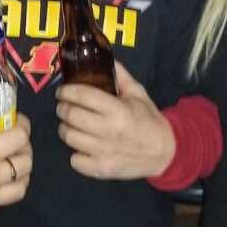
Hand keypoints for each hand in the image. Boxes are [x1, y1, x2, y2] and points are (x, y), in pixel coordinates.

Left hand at [55, 60, 175, 180]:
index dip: (67, 91)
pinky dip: (75, 152)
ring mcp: (103, 153)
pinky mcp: (101, 169)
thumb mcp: (138, 93)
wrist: (164, 152)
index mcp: (118, 110)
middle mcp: (108, 131)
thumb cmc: (148, 120)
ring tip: (72, 124)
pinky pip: (74, 160)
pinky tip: (83, 146)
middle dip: (63, 108)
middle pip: (70, 116)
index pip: (82, 95)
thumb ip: (120, 75)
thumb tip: (104, 57)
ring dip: (66, 128)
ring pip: (68, 137)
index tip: (62, 90)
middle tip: (65, 106)